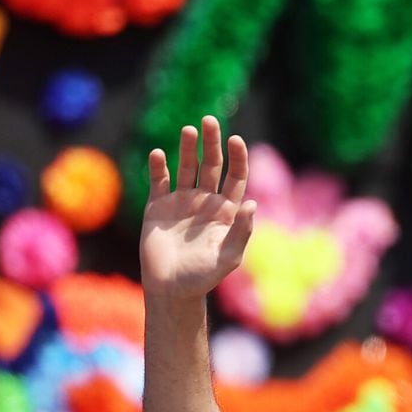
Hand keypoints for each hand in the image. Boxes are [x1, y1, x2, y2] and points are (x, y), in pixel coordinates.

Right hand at [140, 115, 256, 299]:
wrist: (170, 290)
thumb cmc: (203, 277)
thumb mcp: (228, 258)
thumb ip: (242, 231)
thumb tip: (253, 203)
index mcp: (225, 210)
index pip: (235, 176)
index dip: (237, 158)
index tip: (235, 141)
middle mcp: (205, 201)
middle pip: (211, 164)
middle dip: (211, 143)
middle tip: (209, 121)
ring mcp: (181, 202)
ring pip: (186, 167)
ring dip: (187, 148)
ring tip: (188, 131)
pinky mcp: (158, 207)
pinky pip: (159, 182)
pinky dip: (158, 167)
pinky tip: (158, 154)